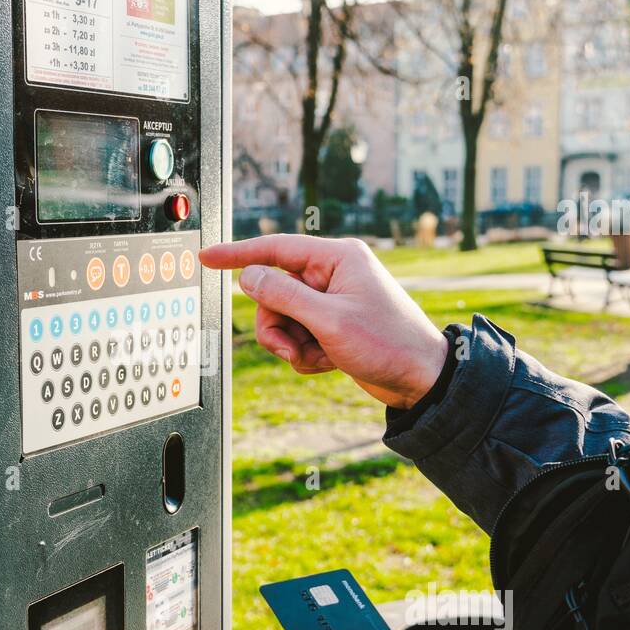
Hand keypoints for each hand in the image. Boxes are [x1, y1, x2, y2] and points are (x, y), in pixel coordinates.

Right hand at [199, 235, 447, 409]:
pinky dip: (305, 354)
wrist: (422, 380)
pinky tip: (328, 362)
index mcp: (337, 258)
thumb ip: (284, 296)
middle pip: (273, 293)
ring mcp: (332, 301)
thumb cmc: (389, 344)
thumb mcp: (330, 320)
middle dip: (277, 326)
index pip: (275, 249)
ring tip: (315, 358)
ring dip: (291, 344)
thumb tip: (249, 277)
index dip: (238, 254)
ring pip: (282, 318)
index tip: (208, 257)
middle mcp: (333, 275)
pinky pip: (298, 336)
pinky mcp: (332, 325)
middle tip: (293, 348)